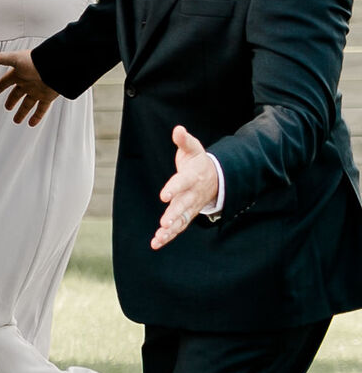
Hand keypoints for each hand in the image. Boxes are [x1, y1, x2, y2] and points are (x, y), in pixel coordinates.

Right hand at [0, 49, 58, 124]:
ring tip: (17, 120)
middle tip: (7, 107)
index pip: (7, 81)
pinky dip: (36, 117)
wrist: (57, 65)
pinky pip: (41, 110)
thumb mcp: (15, 59)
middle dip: (11, 101)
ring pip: (28, 104)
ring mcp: (38, 90)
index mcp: (19, 73)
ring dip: (22, 112)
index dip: (1, 85)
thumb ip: (1, 58)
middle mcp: (28, 82)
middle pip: (17, 94)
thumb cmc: (36, 60)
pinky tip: (32, 123)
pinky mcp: (48, 97)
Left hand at [151, 125, 221, 248]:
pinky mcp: (187, 214)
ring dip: (170, 230)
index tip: (163, 195)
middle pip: (183, 206)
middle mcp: (192, 194)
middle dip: (174, 215)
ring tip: (159, 238)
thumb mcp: (193, 149)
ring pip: (181, 220)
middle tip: (164, 223)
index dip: (173, 189)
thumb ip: (184, 141)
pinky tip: (156, 242)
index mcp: (191, 177)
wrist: (217, 178)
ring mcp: (191, 206)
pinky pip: (179, 227)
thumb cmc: (199, 162)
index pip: (182, 183)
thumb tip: (178, 130)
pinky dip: (169, 235)